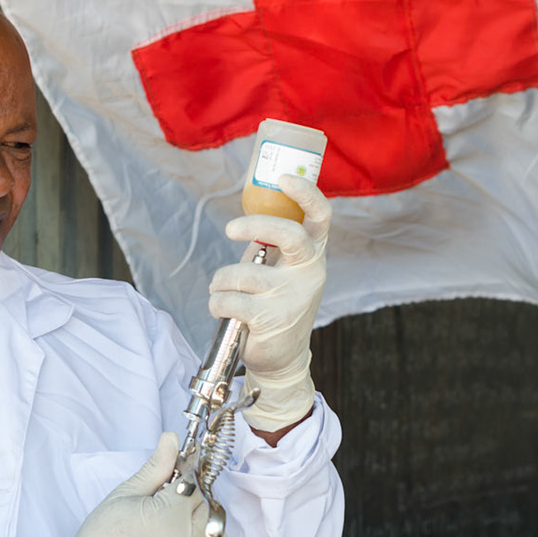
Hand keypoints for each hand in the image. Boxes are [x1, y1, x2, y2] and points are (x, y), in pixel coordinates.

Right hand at [71, 433, 225, 536]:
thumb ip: (156, 467)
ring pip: (217, 533)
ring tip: (175, 528)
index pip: (196, 484)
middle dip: (190, 502)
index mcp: (171, 515)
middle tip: (165, 507)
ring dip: (202, 526)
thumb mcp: (125, 494)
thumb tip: (172, 438)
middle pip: (207, 507)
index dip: (183, 481)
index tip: (173, 482)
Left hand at [209, 173, 329, 430]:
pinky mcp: (270, 319)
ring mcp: (291, 297)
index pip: (321, 216)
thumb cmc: (277, 305)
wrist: (283, 358)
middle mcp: (309, 273)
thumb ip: (270, 244)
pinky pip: (227, 299)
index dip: (305, 193)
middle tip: (231, 230)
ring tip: (223, 292)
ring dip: (220, 282)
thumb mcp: (281, 270)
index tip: (283, 178)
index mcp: (313, 255)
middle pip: (288, 234)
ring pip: (239, 273)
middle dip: (254, 226)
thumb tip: (246, 216)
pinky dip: (216, 303)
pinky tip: (224, 311)